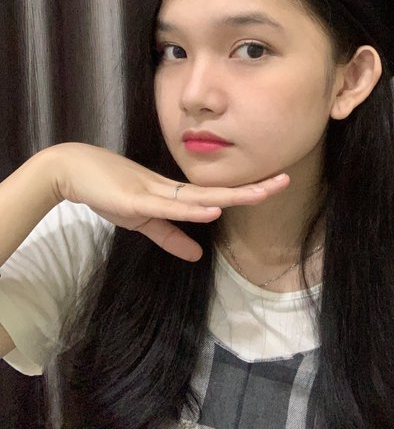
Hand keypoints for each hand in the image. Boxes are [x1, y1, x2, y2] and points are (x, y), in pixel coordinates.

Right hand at [46, 142, 289, 261]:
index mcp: (176, 196)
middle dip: (252, 188)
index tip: (272, 187)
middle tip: (285, 180)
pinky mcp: (136, 200)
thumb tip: (198, 255)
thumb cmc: (110, 190)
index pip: (217, 195)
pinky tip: (212, 210)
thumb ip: (171, 237)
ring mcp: (155, 192)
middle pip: (218, 192)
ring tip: (262, 193)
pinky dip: (191, 209)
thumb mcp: (143, 220)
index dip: (244, 192)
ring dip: (231, 195)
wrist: (74, 172)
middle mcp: (172, 190)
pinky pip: (169, 206)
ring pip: (201, 196)